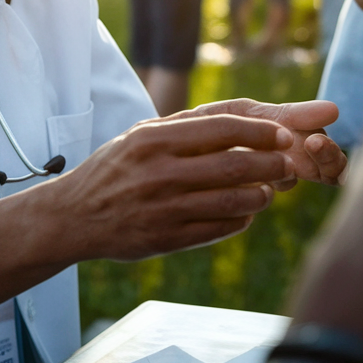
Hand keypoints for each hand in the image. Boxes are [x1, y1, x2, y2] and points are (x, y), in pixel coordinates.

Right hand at [45, 100, 342, 261]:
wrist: (74, 215)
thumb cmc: (115, 168)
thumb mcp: (140, 136)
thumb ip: (185, 127)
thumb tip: (241, 122)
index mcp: (154, 139)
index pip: (223, 127)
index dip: (261, 131)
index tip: (284, 135)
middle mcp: (159, 172)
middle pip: (235, 164)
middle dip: (272, 163)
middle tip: (288, 164)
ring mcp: (163, 208)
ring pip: (232, 201)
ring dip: (261, 195)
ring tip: (269, 190)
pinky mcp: (165, 239)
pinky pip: (218, 230)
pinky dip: (240, 221)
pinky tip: (246, 213)